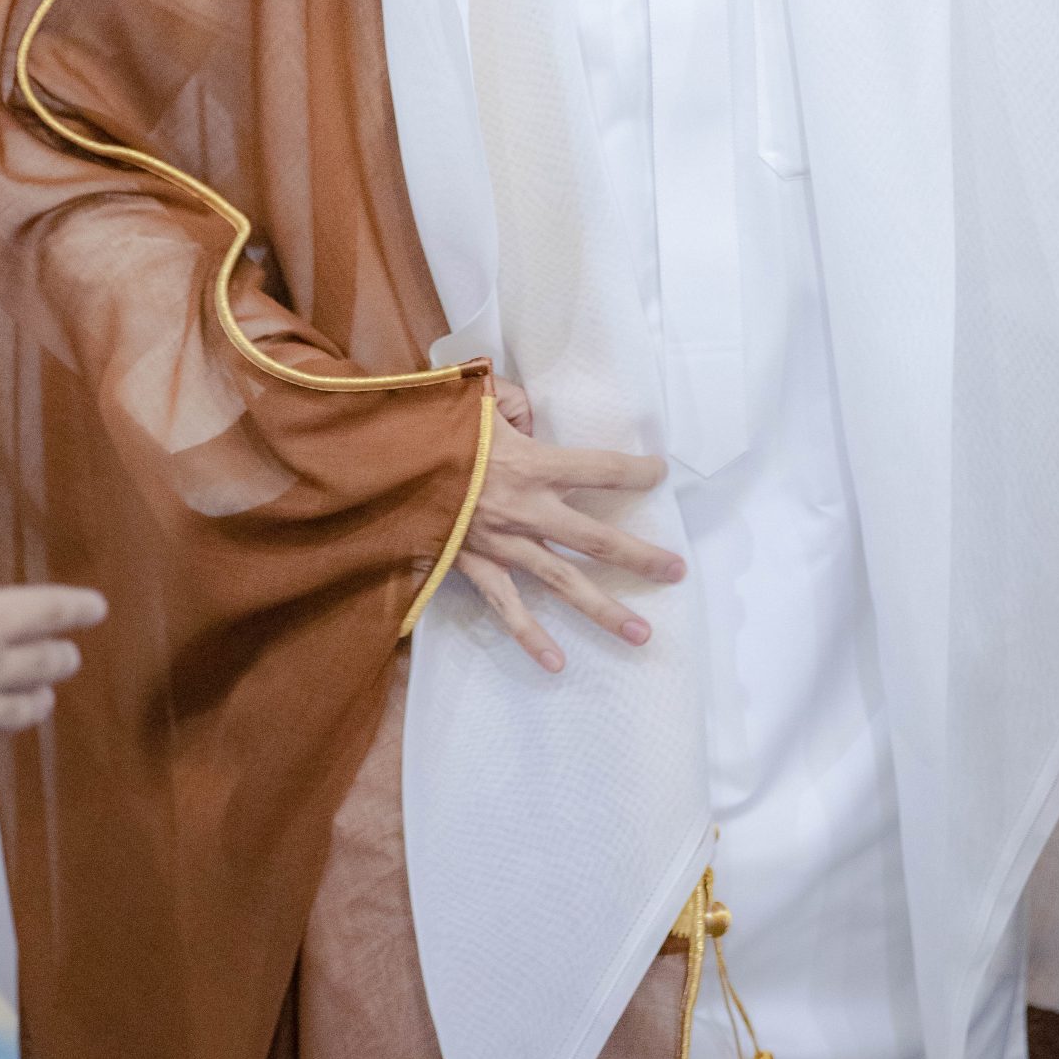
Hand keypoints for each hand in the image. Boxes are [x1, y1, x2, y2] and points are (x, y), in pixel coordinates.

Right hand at [457, 405, 681, 674]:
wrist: (381, 463)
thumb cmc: (433, 423)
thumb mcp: (480, 395)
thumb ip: (516, 402)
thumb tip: (535, 417)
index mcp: (533, 463)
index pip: (602, 470)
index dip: (636, 472)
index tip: (659, 473)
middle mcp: (527, 509)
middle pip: (597, 538)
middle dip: (640, 556)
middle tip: (677, 571)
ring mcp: (504, 544)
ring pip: (564, 582)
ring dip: (604, 609)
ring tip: (641, 634)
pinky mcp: (476, 566)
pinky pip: (508, 607)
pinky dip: (531, 636)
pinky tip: (557, 664)